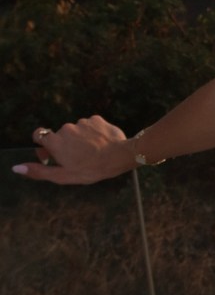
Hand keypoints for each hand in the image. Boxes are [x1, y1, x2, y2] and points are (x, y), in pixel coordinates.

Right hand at [12, 116, 132, 184]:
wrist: (118, 156)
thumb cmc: (90, 169)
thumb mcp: (62, 175)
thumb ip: (38, 171)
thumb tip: (16, 168)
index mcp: (55, 141)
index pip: (39, 135)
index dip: (44, 144)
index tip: (53, 153)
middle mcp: (66, 128)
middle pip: (60, 135)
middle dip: (66, 145)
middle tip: (78, 158)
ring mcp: (82, 122)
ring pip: (77, 131)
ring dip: (81, 140)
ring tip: (92, 152)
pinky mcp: (96, 119)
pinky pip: (90, 126)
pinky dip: (93, 133)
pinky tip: (101, 144)